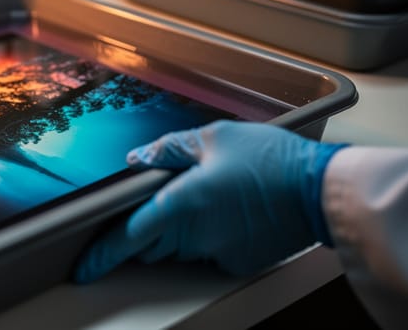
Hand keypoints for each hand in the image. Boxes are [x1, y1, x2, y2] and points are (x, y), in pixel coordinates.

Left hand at [74, 121, 346, 281]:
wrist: (323, 190)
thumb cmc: (270, 159)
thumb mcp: (213, 138)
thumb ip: (168, 150)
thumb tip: (136, 159)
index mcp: (180, 204)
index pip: (128, 237)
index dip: (101, 255)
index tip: (83, 268)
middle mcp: (194, 236)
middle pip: (151, 244)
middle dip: (148, 228)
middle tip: (167, 197)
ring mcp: (217, 253)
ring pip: (180, 248)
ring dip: (180, 230)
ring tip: (211, 195)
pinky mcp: (238, 262)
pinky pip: (209, 253)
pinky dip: (210, 236)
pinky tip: (232, 210)